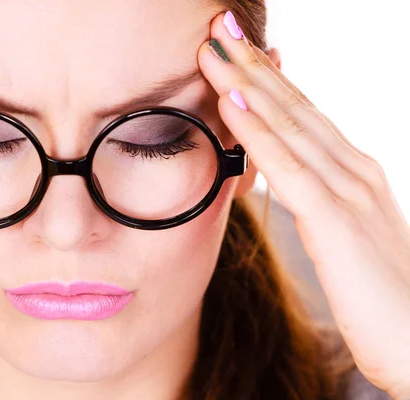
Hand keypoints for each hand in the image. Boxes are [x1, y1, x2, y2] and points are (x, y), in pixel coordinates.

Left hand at [198, 11, 409, 398]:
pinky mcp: (335, 220)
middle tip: (219, 24)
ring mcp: (348, 189)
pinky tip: (230, 101)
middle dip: (252, 63)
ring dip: (246, 82)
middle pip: (293, 105)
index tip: (234, 48)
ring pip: (288, 124)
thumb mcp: (342, 233)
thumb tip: (283, 176)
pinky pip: (287, 166)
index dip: (266, 77)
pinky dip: (256, 131)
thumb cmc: (378, 291)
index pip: (303, 113)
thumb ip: (316, 200)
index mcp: (352, 171)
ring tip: (213, 46)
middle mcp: (353, 168)